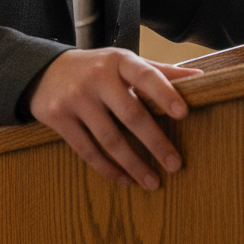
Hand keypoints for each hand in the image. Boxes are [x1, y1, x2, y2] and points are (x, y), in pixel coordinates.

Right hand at [28, 47, 202, 189]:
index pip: (146, 75)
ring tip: (153, 182)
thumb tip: (199, 77)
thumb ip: (159, 71)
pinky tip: (124, 179)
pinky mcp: (59, 118)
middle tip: (175, 164)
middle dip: (155, 142)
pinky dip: (108, 168)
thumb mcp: (124, 63)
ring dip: (134, 164)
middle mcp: (97, 77)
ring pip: (109, 138)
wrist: (44, 70)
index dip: (165, 93)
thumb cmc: (97, 68)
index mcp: (118, 60)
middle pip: (130, 114)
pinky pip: (87, 150)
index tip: (184, 114)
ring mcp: (76, 98)